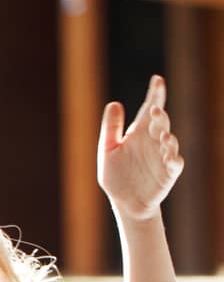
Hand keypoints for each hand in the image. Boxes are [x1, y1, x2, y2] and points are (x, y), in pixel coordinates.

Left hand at [98, 75, 183, 220]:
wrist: (124, 202)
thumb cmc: (116, 175)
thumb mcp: (108, 150)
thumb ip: (111, 128)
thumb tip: (113, 103)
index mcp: (139, 133)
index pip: (149, 109)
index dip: (155, 94)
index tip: (157, 79)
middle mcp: (153, 141)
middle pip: (160, 124)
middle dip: (160, 117)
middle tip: (155, 110)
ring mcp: (162, 156)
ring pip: (170, 142)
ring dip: (168, 137)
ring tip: (163, 135)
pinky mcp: (168, 172)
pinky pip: (174, 163)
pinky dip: (173, 159)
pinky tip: (169, 156)